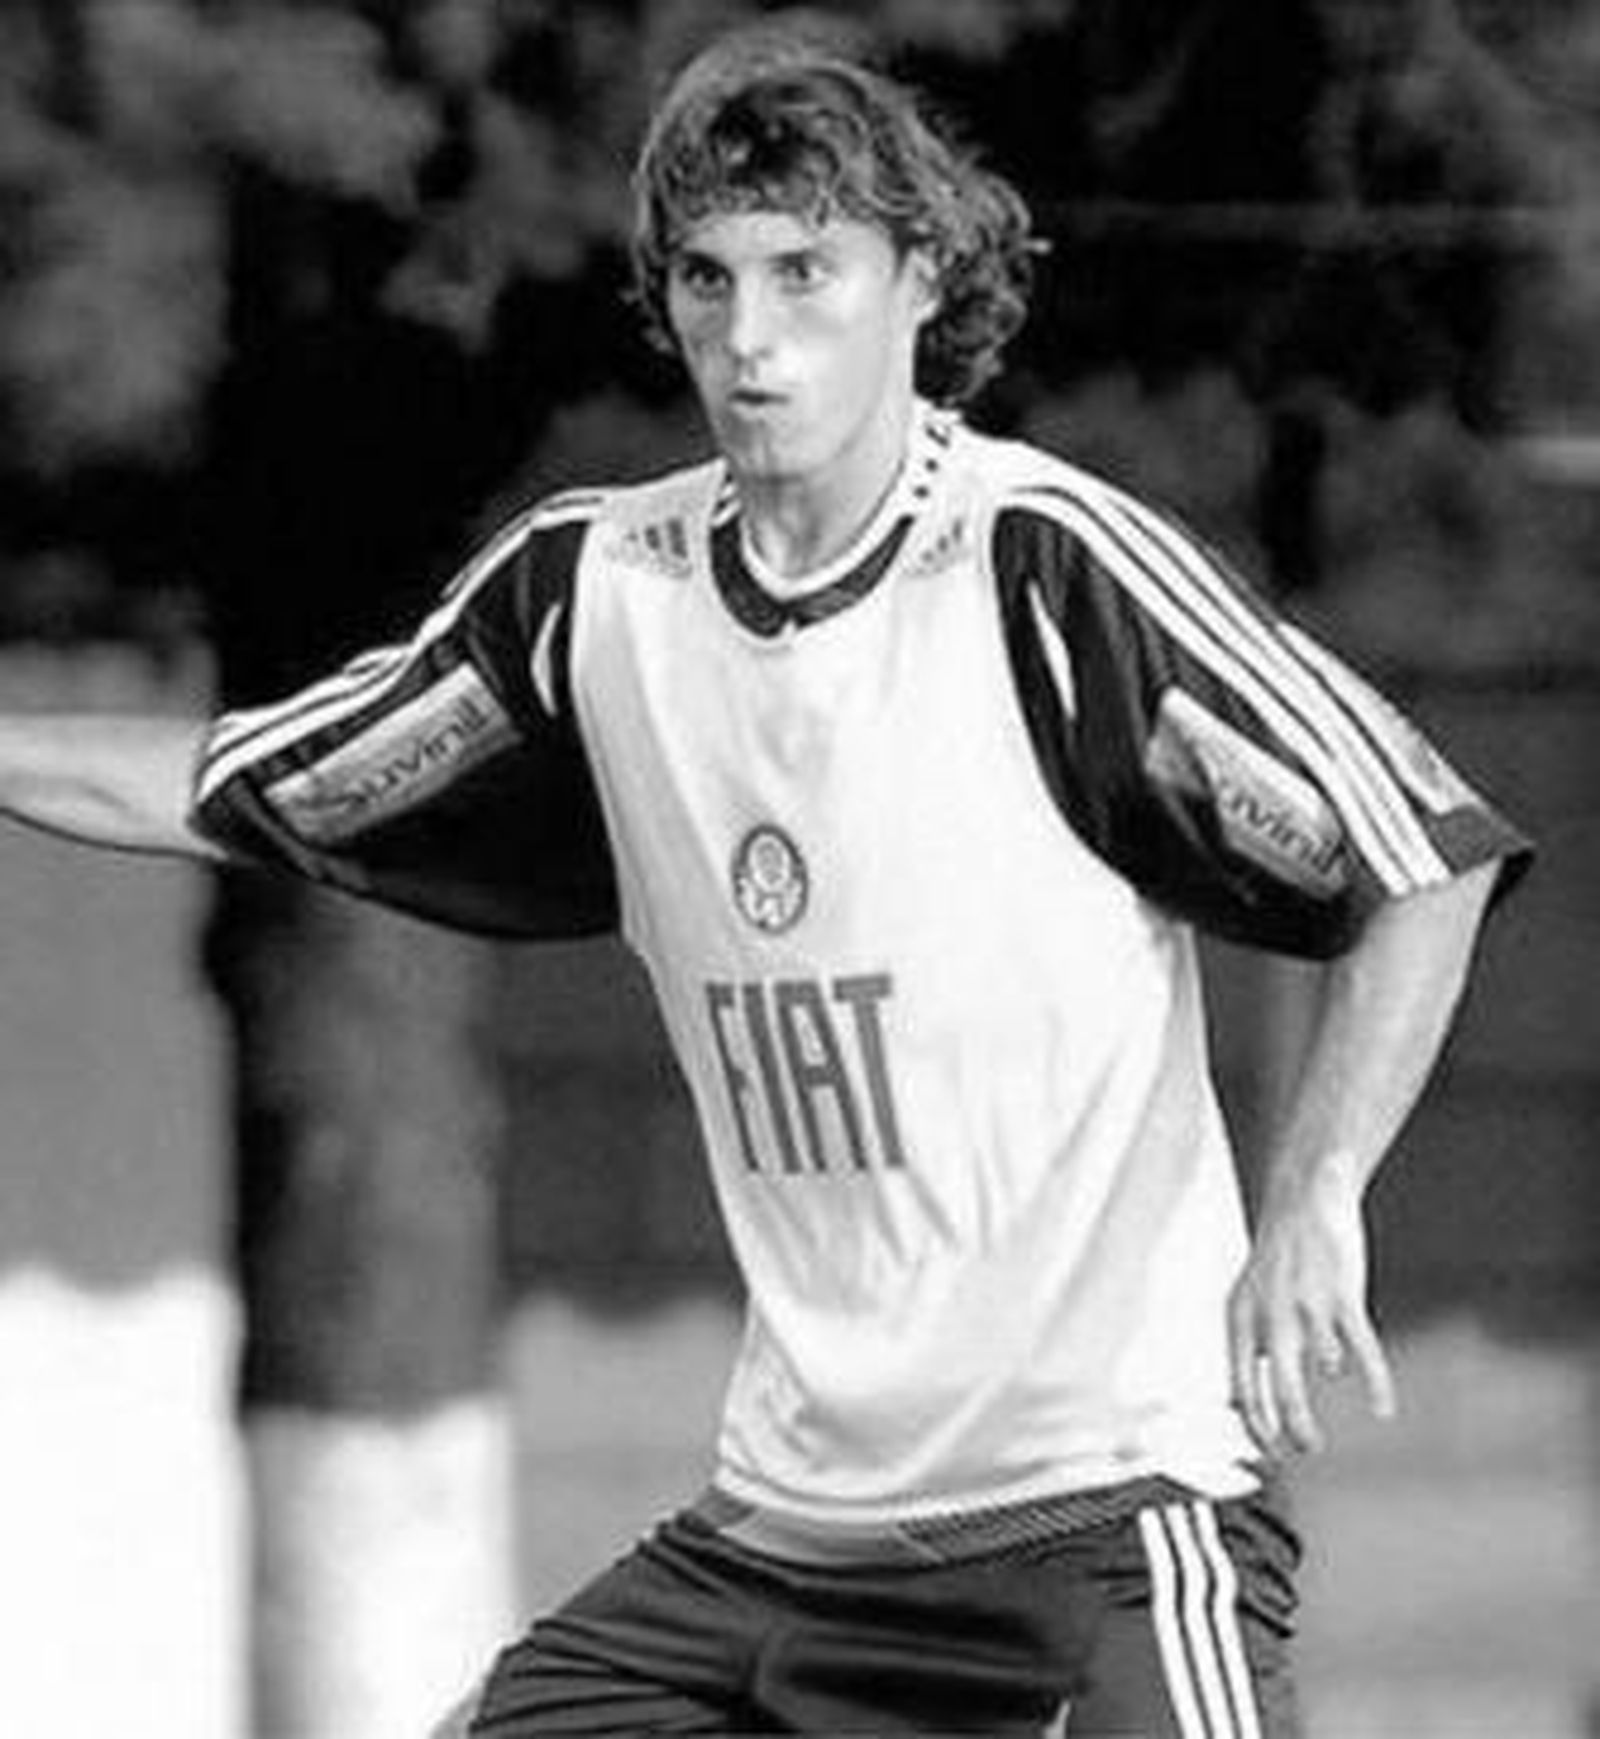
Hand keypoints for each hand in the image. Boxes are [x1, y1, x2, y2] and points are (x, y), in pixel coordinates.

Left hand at [1227, 1166, 1396, 1456]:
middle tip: (1304, 1451)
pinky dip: (1376, 1383)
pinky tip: (1382, 1408)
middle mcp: (1270, 1315)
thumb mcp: (1249, 1298)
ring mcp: (1307, 1305)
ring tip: (1328, 1432)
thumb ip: (1252, 1344)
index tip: (1270, 1453)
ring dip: (1323, 1406)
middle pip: (1281, 1390)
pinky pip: (1363, 1350)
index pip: (1242, 1387)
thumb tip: (1247, 1399)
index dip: (1256, 1427)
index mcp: (1241, 1318)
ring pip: (1320, 1372)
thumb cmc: (1277, 1257)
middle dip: (1292, 1431)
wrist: (1302, 1199)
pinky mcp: (1342, 1295)